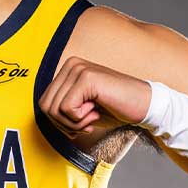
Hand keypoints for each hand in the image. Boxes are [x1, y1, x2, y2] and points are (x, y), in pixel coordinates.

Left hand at [37, 56, 151, 138]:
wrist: (144, 106)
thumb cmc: (115, 109)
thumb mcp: (81, 109)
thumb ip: (61, 108)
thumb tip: (43, 116)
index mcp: (67, 69)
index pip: (44, 102)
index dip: (59, 121)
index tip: (80, 123)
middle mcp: (71, 64)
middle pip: (46, 106)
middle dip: (64, 123)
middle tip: (86, 123)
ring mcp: (78, 69)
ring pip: (54, 109)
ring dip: (73, 123)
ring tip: (92, 117)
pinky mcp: (86, 78)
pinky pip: (67, 109)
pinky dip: (80, 120)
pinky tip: (96, 112)